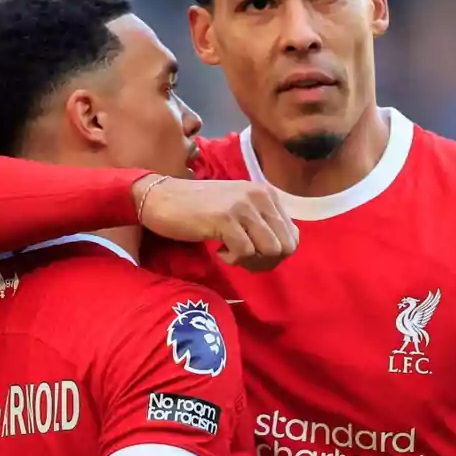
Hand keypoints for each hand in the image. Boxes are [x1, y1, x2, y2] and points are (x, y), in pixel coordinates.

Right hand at [133, 175, 298, 270]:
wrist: (162, 198)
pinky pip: (245, 253)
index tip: (252, 253)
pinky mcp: (225, 218)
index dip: (275, 254)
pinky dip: (232, 259)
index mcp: (267, 193)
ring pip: (270, 251)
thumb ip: (263, 224)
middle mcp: (260, 195)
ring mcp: (243, 206)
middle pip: (286, 247)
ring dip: (250, 261)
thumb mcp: (240, 209)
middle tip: (241, 258)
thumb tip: (284, 250)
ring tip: (230, 253)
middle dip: (265, 262)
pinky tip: (218, 250)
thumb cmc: (200, 208)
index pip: (293, 236)